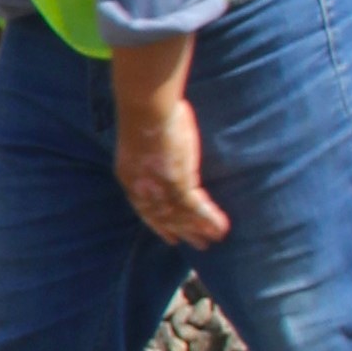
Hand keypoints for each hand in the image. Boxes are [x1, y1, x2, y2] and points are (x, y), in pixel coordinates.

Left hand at [109, 37, 227, 247]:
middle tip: (196, 244)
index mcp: (130, 177)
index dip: (157, 224)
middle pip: (163, 217)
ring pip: (181, 216)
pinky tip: (221, 228)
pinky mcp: (177, 184)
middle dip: (181, 231)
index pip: (144, 208)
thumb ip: (155, 150)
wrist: (146, 106)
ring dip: (199, 229)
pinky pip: (196, 208)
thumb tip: (168, 146)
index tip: (168, 236)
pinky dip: (209, 219)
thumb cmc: (147, 110)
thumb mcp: (145, 136)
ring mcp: (159, 188)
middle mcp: (142, 189)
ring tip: (214, 240)